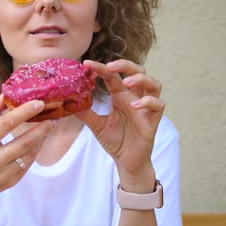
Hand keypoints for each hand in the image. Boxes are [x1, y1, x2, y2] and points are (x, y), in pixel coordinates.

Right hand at [0, 95, 53, 202]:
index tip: (39, 103)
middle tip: (52, 116)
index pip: (5, 123)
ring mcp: (1, 172)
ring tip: (48, 126)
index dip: (24, 112)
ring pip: (29, 153)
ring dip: (41, 137)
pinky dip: (36, 150)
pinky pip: (28, 163)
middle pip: (22, 141)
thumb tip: (8, 93)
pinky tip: (39, 141)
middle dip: (41, 127)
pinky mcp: (10, 181)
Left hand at [76, 59, 164, 191]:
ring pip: (153, 84)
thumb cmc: (115, 141)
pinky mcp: (153, 120)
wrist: (127, 161)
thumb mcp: (96, 126)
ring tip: (126, 83)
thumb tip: (67, 104)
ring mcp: (145, 108)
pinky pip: (158, 105)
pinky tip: (134, 105)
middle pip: (138, 71)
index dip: (101, 68)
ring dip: (141, 79)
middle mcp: (134, 98)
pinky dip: (148, 102)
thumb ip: (85, 114)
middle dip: (126, 65)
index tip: (86, 63)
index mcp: (120, 97)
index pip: (113, 76)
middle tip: (110, 66)